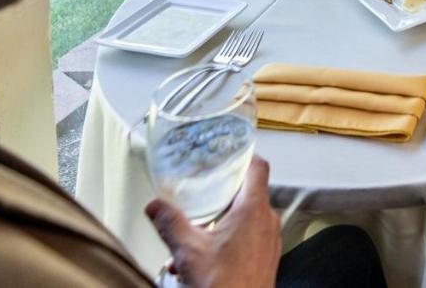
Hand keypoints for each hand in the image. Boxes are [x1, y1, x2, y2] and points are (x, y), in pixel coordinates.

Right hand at [145, 156, 280, 287]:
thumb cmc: (225, 287)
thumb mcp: (187, 251)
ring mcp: (270, 241)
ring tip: (198, 231)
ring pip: (248, 216)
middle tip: (205, 189)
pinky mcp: (266, 258)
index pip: (258, 166)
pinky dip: (229, 238)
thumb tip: (155, 206)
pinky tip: (203, 256)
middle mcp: (267, 222)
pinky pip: (249, 238)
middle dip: (224, 191)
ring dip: (223, 218)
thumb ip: (169, 223)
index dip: (244, 154)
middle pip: (250, 191)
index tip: (229, 151)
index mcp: (254, 210)